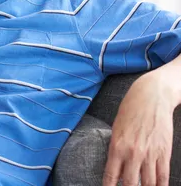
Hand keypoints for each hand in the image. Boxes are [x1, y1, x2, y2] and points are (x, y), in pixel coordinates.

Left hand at [103, 71, 174, 185]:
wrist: (151, 98)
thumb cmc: (130, 110)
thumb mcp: (116, 129)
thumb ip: (116, 148)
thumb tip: (117, 167)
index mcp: (117, 146)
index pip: (111, 176)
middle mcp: (133, 153)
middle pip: (130, 184)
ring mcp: (150, 154)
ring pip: (148, 183)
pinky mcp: (164, 153)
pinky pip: (163, 177)